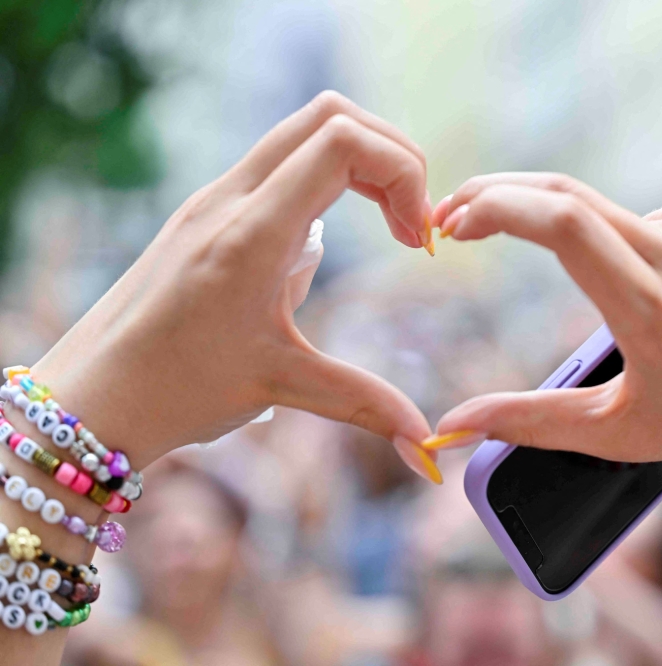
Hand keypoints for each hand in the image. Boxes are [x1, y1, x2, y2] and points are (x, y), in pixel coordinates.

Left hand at [30, 92, 441, 482]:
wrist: (94, 395)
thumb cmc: (176, 390)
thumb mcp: (280, 386)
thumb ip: (364, 403)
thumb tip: (424, 442)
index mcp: (251, 234)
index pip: (341, 142)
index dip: (402, 172)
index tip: (417, 239)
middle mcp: (230, 198)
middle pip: (330, 115)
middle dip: (392, 156)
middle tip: (411, 223)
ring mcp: (215, 198)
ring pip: (303, 131)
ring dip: (360, 164)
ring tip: (386, 228)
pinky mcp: (208, 211)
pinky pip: (278, 164)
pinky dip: (326, 180)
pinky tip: (327, 247)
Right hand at [423, 174, 661, 462]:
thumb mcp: (616, 431)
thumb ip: (529, 423)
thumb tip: (454, 424)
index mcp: (656, 310)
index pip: (566, 224)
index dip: (498, 207)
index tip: (457, 221)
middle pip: (573, 197)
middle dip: (505, 198)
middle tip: (465, 215)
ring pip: (619, 217)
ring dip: (602, 248)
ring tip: (649, 311)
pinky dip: (650, 244)